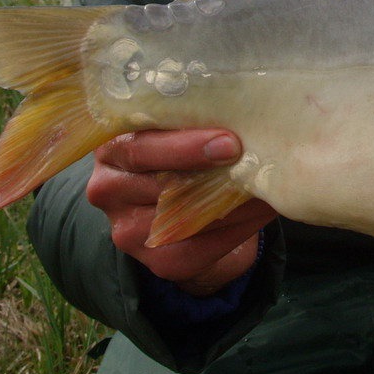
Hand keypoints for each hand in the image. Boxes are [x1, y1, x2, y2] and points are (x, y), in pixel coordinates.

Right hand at [86, 129, 277, 295]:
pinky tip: (260, 211)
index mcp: (111, 146)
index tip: (228, 142)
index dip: (183, 147)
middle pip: (158, 182)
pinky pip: (196, 249)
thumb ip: (193, 120)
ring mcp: (126, 229)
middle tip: (249, 160)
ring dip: (230, 202)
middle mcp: (108, 188)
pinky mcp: (153, 260)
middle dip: (209, 172)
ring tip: (265, 183)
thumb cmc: (183, 151)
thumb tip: (243, 113)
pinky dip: (235, 230)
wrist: (181, 207)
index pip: (139, 147)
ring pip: (181, 219)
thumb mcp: (176, 129)